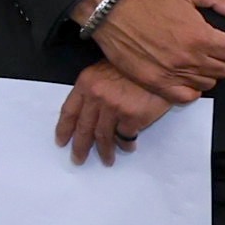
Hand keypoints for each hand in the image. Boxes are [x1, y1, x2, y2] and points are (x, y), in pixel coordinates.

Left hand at [55, 62, 173, 162]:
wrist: (162, 64)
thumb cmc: (135, 65)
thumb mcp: (107, 69)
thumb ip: (95, 87)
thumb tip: (90, 111)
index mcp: (87, 83)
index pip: (69, 111)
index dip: (64, 129)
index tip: (61, 141)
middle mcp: (97, 97)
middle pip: (83, 128)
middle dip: (80, 146)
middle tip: (78, 159)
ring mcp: (114, 107)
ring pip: (103, 136)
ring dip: (104, 151)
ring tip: (106, 160)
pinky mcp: (132, 116)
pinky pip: (125, 136)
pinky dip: (126, 144)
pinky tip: (128, 147)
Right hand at [90, 0, 224, 101]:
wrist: (111, 14)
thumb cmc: (146, 2)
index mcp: (201, 36)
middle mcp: (190, 58)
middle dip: (222, 59)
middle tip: (211, 51)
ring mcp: (173, 73)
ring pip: (208, 83)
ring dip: (206, 74)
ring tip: (196, 63)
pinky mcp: (156, 83)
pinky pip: (185, 97)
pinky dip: (191, 90)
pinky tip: (186, 79)